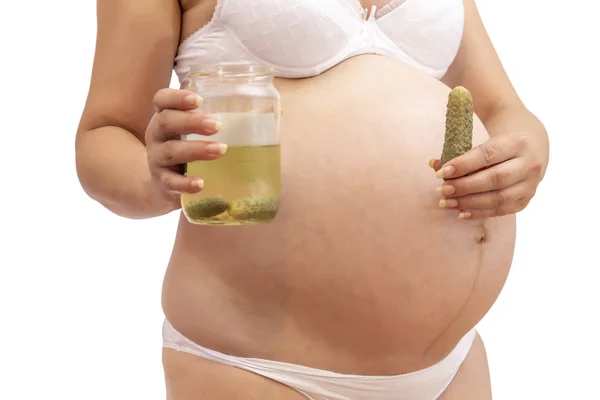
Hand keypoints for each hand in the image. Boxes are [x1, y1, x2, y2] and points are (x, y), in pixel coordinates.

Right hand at [145, 88, 226, 208]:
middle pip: (166, 122)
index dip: (177, 97)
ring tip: (220, 150)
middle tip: (217, 125)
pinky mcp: (163, 183)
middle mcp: (157, 136)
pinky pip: (172, 183)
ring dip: (196, 150)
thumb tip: (267, 110)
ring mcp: (157, 160)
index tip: (198, 100)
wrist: (161, 187)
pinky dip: (186, 183)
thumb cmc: (185, 151)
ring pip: (171, 151)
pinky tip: (201, 183)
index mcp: (165, 118)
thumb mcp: (190, 134)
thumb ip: (213, 121)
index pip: (162, 100)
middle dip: (192, 122)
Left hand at [429, 131, 546, 219]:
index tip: (441, 172)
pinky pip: (501, 210)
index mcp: (518, 142)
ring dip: (469, 203)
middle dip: (464, 186)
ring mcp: (530, 185)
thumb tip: (433, 164)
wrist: (532, 147)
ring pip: (499, 198)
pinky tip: (460, 213)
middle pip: (495, 179)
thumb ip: (458, 147)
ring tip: (446, 202)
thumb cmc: (499, 142)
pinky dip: (479, 213)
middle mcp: (529, 164)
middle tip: (441, 190)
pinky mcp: (525, 200)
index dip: (463, 165)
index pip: (488, 154)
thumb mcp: (483, 137)